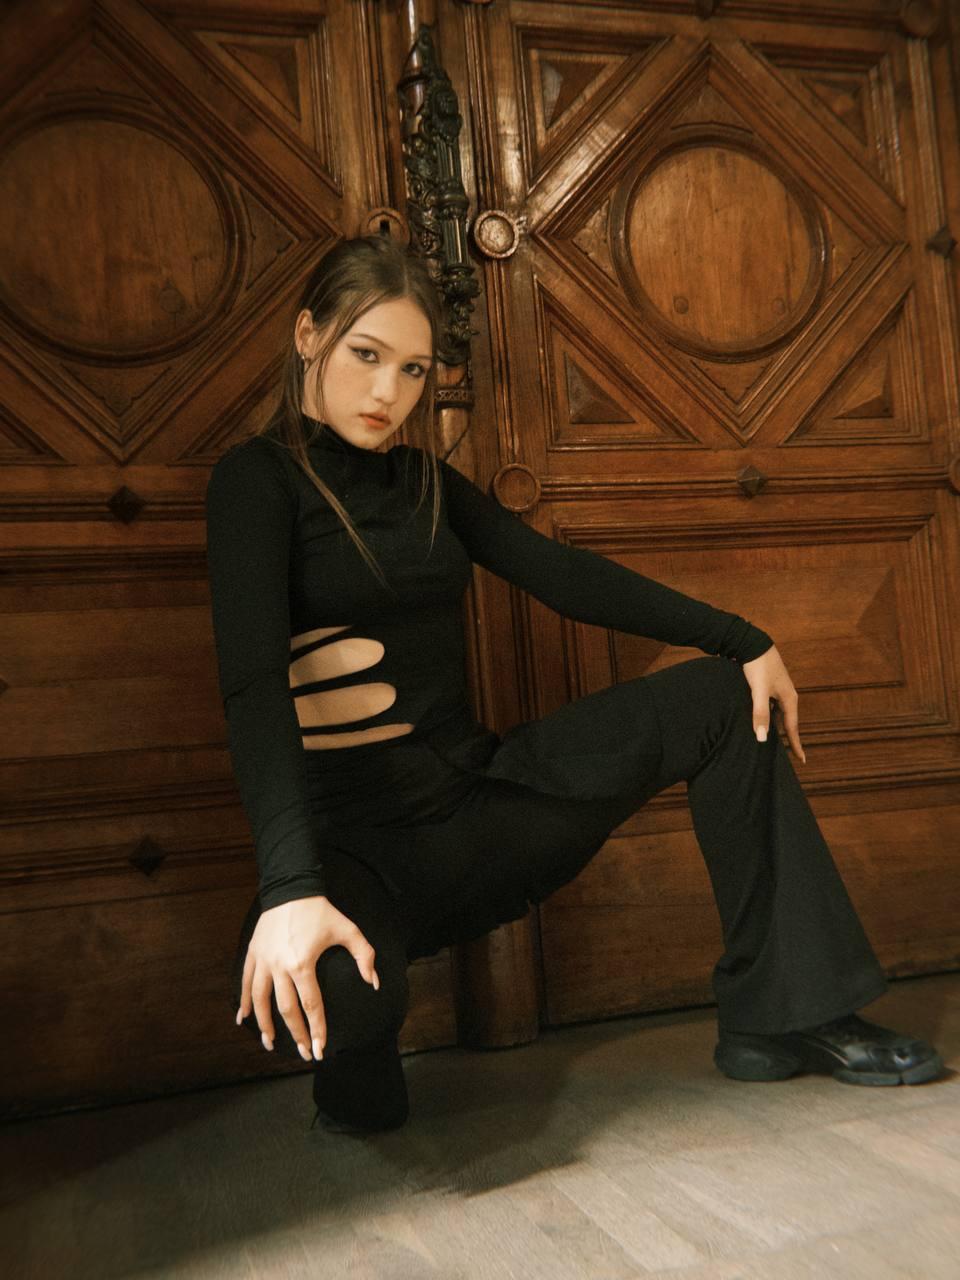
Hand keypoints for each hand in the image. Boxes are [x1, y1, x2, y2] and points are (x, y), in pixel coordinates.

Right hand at [237, 895, 379, 1061]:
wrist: (292, 887)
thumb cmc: (321, 911)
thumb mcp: (348, 930)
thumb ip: (365, 956)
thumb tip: (374, 983)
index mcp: (303, 963)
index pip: (311, 1006)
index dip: (317, 1030)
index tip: (319, 1050)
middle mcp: (280, 965)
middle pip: (286, 1009)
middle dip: (295, 1033)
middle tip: (302, 1052)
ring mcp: (264, 960)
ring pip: (260, 1000)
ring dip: (264, 1024)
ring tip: (270, 1043)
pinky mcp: (253, 952)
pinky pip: (245, 981)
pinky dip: (243, 1001)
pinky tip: (242, 1018)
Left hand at [740, 643, 805, 764]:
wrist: (752, 643)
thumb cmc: (757, 666)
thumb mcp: (758, 691)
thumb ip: (759, 713)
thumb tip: (762, 738)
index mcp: (789, 699)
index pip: (793, 728)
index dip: (796, 745)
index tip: (802, 760)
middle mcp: (786, 695)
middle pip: (788, 722)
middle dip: (788, 738)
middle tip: (788, 755)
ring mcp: (777, 690)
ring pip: (778, 714)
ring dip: (777, 727)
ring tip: (774, 740)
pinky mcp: (768, 686)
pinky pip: (771, 707)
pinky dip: (768, 716)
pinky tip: (759, 719)